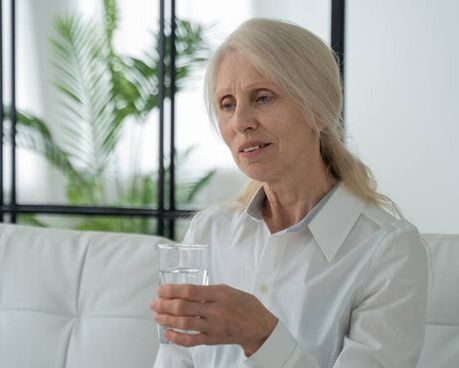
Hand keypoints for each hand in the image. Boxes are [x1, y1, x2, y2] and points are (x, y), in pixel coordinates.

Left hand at [150, 284, 277, 356]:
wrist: (258, 326)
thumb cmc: (245, 305)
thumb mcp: (228, 290)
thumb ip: (208, 291)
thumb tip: (185, 291)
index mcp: (219, 294)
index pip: (190, 291)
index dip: (172, 290)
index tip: (161, 290)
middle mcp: (215, 310)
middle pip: (183, 308)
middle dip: (165, 305)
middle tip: (154, 303)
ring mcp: (213, 327)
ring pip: (184, 324)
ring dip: (167, 319)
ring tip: (157, 316)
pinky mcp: (212, 339)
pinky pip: (191, 340)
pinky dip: (177, 337)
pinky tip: (168, 332)